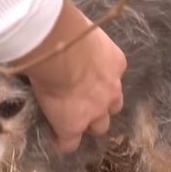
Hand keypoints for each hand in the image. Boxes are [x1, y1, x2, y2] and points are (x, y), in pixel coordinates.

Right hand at [11, 0, 126, 152]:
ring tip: (71, 122)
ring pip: (99, 127)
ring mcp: (94, 111)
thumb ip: (83, 39)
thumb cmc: (68, 28)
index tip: (88, 81)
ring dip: (87, 124)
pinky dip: (63, 142)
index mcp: (115, 63)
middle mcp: (111, 90)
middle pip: (113, 107)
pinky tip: (55, 140)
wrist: (60, 51)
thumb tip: (67, 29)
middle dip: (101, 107)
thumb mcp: (85, 30)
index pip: (112, 78)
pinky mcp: (73, 125)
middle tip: (84, 103)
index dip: (100, 82)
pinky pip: (69, 142)